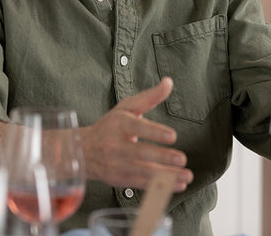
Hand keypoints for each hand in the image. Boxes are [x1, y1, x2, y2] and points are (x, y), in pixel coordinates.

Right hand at [79, 77, 193, 191]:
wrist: (84, 150)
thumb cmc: (110, 125)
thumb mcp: (127, 107)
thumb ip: (150, 96)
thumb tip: (169, 82)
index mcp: (119, 124)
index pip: (138, 127)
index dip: (155, 132)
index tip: (172, 136)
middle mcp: (116, 145)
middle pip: (141, 153)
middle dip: (162, 157)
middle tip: (182, 159)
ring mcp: (117, 165)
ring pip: (143, 173)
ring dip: (166, 177)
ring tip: (186, 176)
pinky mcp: (119, 180)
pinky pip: (141, 185)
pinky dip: (159, 188)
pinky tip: (177, 185)